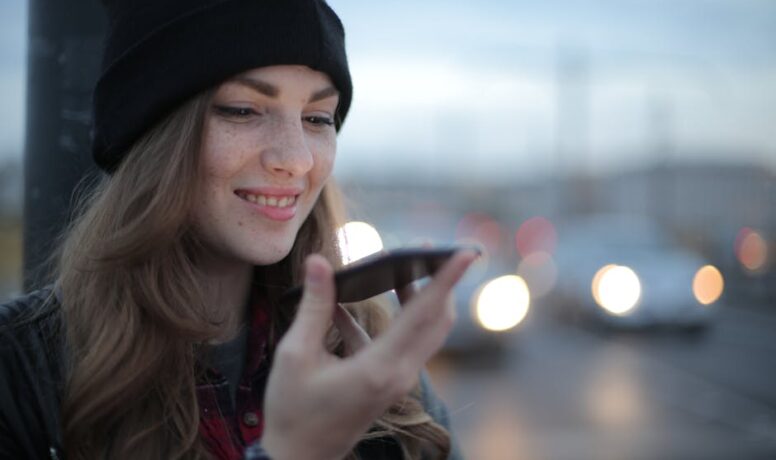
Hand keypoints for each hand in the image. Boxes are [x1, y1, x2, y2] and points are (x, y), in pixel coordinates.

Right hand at [261, 250, 476, 459]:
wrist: (299, 458)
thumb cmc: (293, 411)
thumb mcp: (295, 355)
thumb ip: (313, 306)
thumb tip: (318, 262)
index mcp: (380, 368)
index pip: (423, 313)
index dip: (446, 279)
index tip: (467, 253)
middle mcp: (399, 374)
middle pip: (437, 320)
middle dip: (440, 282)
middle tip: (430, 248)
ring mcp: (397, 381)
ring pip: (424, 331)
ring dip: (419, 298)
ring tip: (403, 266)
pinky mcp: (388, 383)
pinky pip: (400, 343)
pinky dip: (386, 321)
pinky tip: (346, 307)